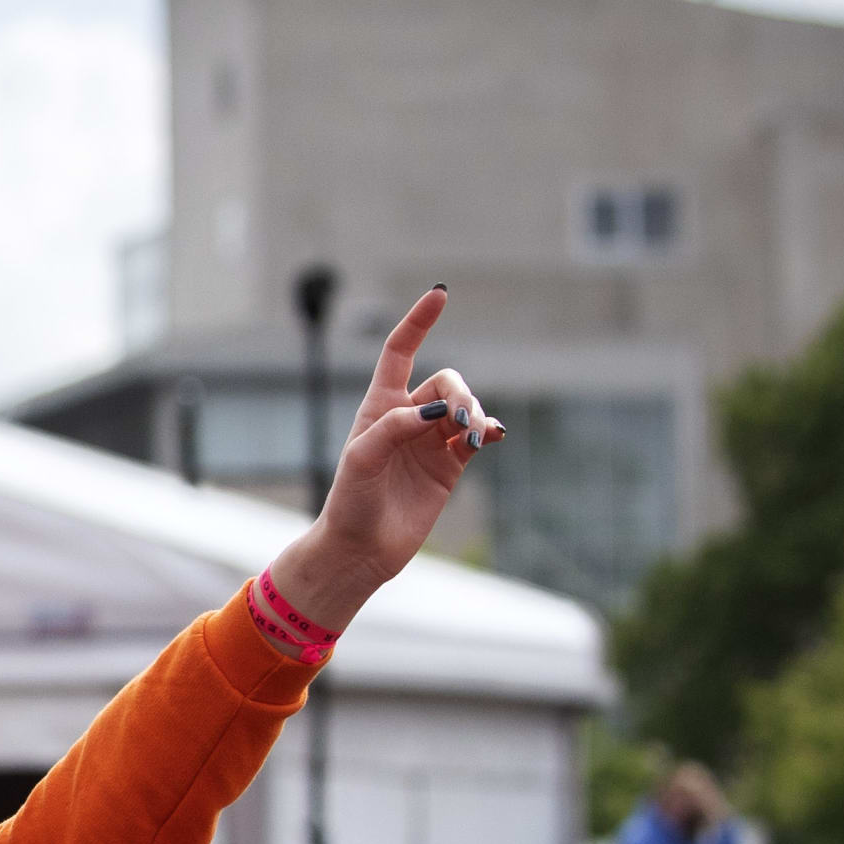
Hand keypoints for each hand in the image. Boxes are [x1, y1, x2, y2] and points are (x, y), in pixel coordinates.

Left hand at [270, 286, 498, 633]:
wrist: (362, 548)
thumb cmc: (351, 501)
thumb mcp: (363, 459)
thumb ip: (395, 427)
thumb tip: (437, 412)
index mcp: (379, 406)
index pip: (399, 352)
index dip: (418, 322)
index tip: (440, 294)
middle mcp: (407, 418)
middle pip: (445, 383)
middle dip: (460, 394)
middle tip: (461, 420)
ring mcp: (431, 441)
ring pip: (466, 408)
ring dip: (476, 414)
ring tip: (475, 436)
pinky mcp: (450, 466)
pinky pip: (477, 436)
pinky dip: (489, 430)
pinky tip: (492, 436)